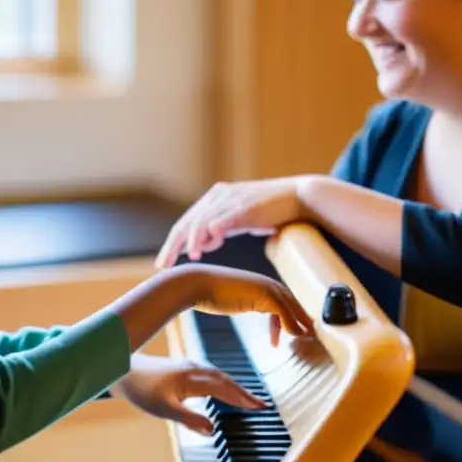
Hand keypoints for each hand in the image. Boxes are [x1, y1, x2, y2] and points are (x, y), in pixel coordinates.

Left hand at [110, 354, 265, 434]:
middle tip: (261, 406)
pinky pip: (209, 375)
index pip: (226, 389)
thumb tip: (212, 430)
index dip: (243, 399)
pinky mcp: (182, 368)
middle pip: (226, 380)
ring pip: (218, 376)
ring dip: (234, 387)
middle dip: (244, 393)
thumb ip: (189, 420)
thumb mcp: (163, 409)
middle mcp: (195, 369)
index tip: (261, 407)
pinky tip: (220, 389)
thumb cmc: (141, 389)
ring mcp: (189, 367)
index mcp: (194, 378)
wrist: (122, 369)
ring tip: (247, 399)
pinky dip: (221, 382)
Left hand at [155, 177, 312, 268]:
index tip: (163, 263)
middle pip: (187, 222)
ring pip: (200, 222)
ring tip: (189, 258)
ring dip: (191, 241)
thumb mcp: (238, 219)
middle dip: (172, 246)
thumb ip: (220, 228)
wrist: (299, 197)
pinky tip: (203, 247)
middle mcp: (218, 196)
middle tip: (162, 265)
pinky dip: (209, 234)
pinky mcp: (244, 207)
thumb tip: (204, 244)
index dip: (172, 243)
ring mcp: (231, 200)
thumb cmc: (270, 210)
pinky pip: (221, 220)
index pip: (186, 222)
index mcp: (214, 198)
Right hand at [188, 264, 312, 344]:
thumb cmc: (210, 293)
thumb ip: (244, 301)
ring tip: (303, 338)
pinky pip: (283, 312)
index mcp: (260, 283)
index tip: (297, 330)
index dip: (293, 315)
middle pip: (293, 303)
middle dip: (302, 319)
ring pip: (292, 308)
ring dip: (299, 324)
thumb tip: (243, 305)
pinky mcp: (264, 295)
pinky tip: (284, 338)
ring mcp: (267, 288)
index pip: (284, 300)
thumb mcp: (233, 299)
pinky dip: (289, 325)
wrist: (198, 284)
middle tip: (310, 334)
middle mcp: (267, 283)